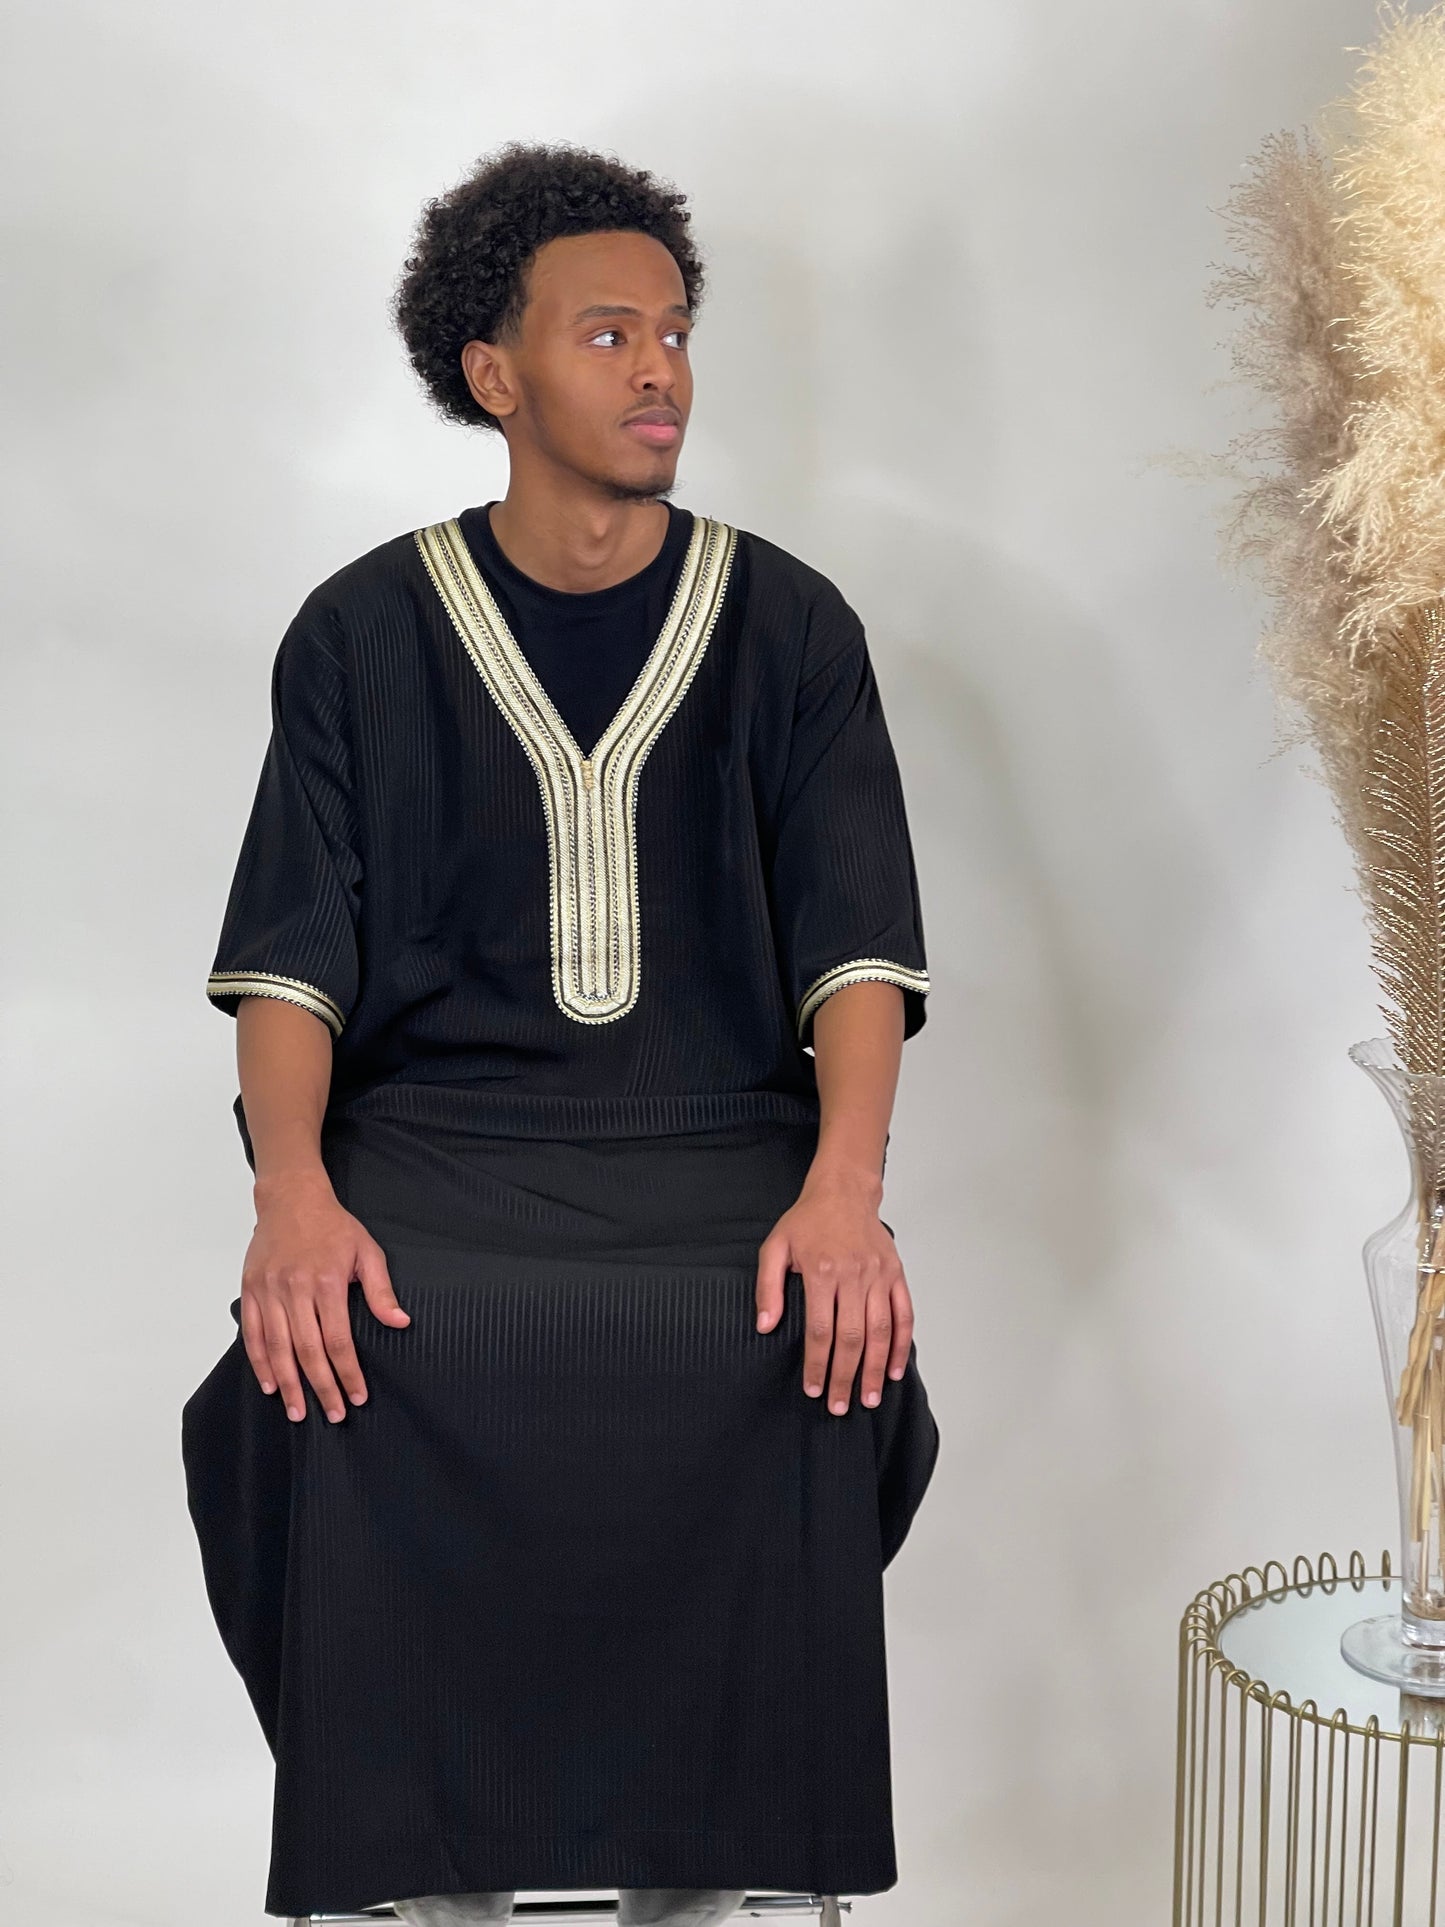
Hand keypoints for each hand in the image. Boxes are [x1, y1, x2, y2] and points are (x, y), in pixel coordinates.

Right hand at [240, 1169, 409, 1422]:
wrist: (290, 1198)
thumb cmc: (333, 1226)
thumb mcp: (367, 1251)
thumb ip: (381, 1291)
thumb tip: (400, 1323)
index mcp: (327, 1282)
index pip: (338, 1340)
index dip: (348, 1372)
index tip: (357, 1396)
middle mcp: (295, 1289)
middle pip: (307, 1350)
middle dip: (321, 1387)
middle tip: (332, 1415)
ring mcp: (269, 1290)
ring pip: (277, 1347)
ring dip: (288, 1383)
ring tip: (297, 1412)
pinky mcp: (250, 1289)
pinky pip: (253, 1333)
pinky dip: (260, 1362)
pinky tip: (271, 1384)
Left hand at [754, 1164, 913, 1413]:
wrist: (844, 1191)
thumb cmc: (807, 1220)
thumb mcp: (775, 1247)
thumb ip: (768, 1287)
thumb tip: (765, 1326)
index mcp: (822, 1271)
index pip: (821, 1330)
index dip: (818, 1364)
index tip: (814, 1389)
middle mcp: (854, 1275)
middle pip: (852, 1337)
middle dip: (846, 1377)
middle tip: (840, 1407)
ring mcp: (879, 1276)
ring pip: (881, 1331)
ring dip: (875, 1369)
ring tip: (868, 1398)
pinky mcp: (896, 1274)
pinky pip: (903, 1315)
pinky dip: (900, 1344)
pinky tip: (893, 1369)